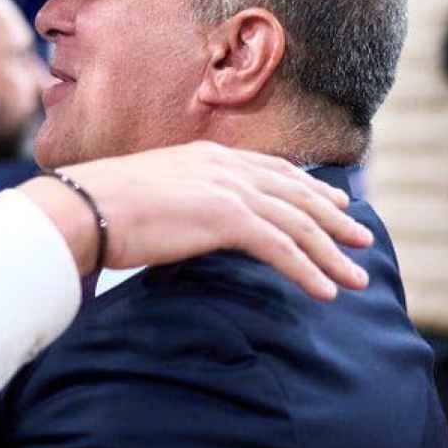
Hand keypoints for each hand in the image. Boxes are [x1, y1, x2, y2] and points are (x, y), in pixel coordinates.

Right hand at [21, 140, 369, 300]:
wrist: (84, 207)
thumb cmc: (104, 207)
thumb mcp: (154, 193)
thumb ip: (185, 200)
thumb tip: (192, 221)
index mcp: (210, 156)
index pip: (274, 170)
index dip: (310, 188)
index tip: (335, 203)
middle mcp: (226, 166)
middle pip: (297, 194)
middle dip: (334, 219)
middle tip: (362, 239)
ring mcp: (228, 189)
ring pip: (297, 223)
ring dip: (331, 253)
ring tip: (356, 278)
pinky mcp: (225, 217)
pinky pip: (279, 247)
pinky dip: (307, 271)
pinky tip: (325, 291)